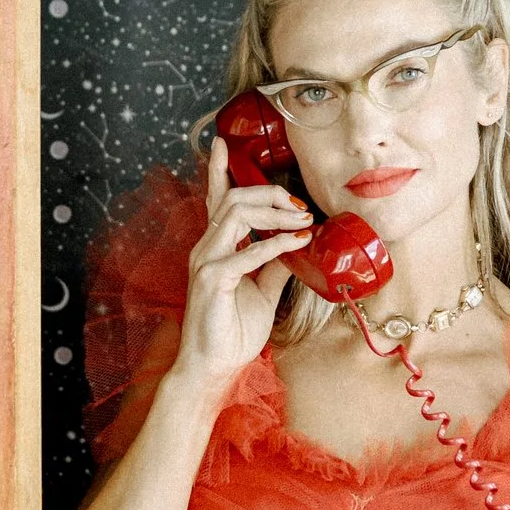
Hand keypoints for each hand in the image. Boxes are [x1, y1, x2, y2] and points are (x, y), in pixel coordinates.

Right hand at [171, 135, 310, 393]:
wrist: (213, 367)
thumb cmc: (232, 330)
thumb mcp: (262, 291)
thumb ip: (275, 266)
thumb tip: (299, 247)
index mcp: (215, 247)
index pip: (216, 200)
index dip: (219, 170)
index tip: (224, 143)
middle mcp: (206, 248)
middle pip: (234, 199)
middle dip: (270, 193)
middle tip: (301, 205)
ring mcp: (205, 262)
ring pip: (236, 214)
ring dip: (276, 213)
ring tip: (304, 222)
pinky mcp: (211, 280)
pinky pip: (246, 252)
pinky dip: (276, 244)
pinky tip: (298, 243)